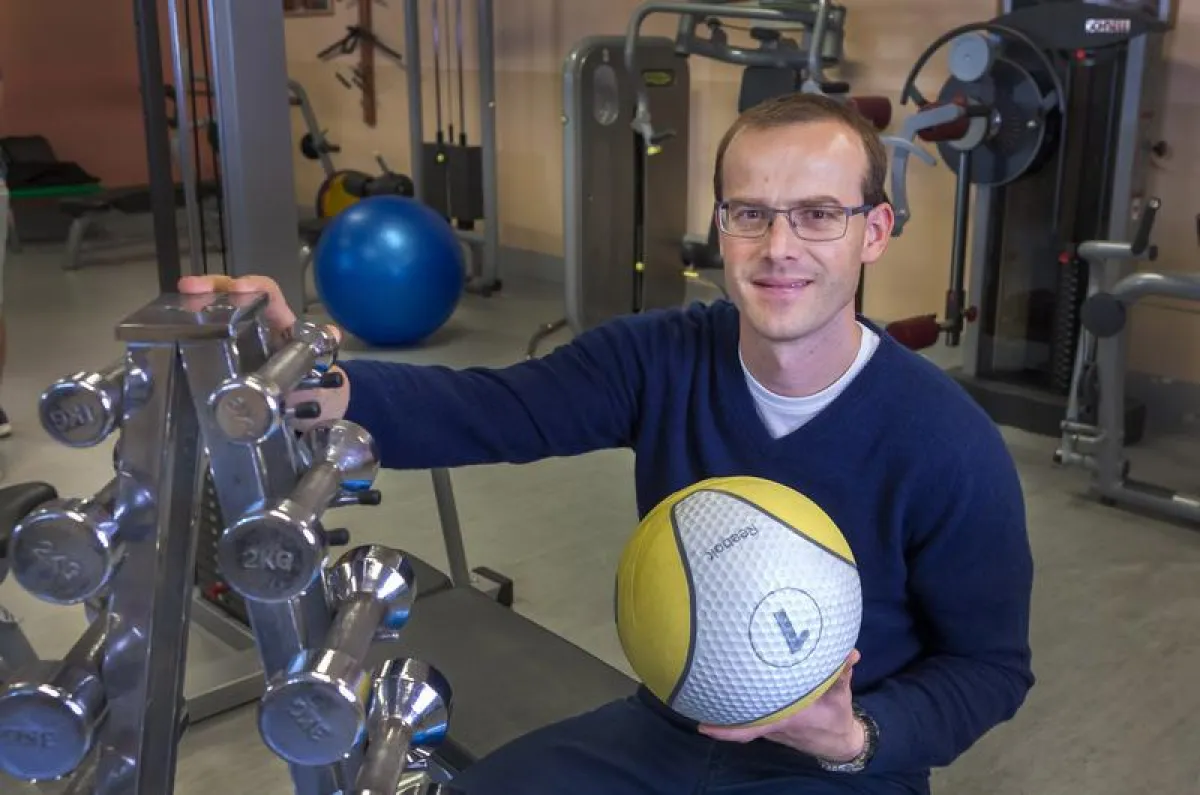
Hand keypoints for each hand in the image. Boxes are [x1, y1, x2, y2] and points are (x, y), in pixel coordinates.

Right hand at [177, 274, 348, 427]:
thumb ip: (322, 348)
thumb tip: (332, 333)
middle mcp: (255, 324)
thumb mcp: (318, 365)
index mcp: (280, 322)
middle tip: (189, 287)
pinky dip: (189, 334)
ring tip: (173, 307)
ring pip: (214, 315)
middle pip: (231, 296)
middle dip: (211, 287)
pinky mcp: (222, 360)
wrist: (304, 410)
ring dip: (194, 306)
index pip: (268, 293)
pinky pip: (205, 342)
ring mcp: (236, 340)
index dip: (254, 287)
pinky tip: (172, 337)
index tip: (239, 288)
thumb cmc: (311, 381)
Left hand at [698, 649, 864, 762]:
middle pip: (740, 723)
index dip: (729, 728)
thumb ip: (841, 673)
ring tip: (698, 689)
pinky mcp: (771, 721)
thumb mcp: (842, 694)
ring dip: (724, 708)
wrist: (838, 742)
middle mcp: (774, 725)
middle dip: (717, 715)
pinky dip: (736, 708)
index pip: (754, 727)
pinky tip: (720, 689)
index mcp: (789, 719)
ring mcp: (770, 725)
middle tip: (692, 695)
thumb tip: (849, 653)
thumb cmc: (836, 718)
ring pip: (743, 719)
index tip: (703, 727)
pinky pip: (749, 716)